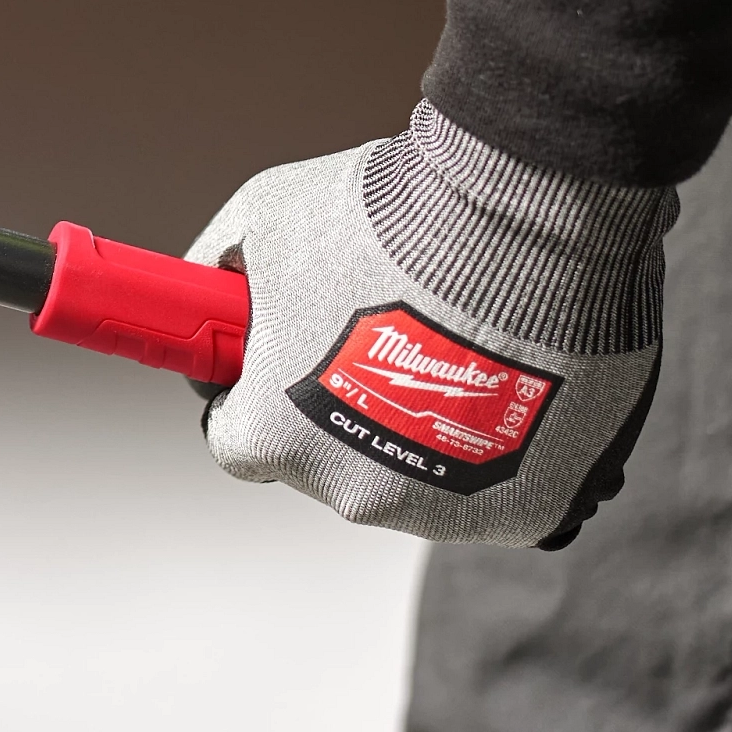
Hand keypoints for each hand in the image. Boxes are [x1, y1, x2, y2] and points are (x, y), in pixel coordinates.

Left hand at [194, 104, 672, 548]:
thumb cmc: (395, 222)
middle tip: (381, 335)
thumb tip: (207, 288)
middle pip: (329, 460)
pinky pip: (495, 489)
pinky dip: (499, 444)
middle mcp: (350, 489)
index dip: (255, 396)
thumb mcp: (265, 220)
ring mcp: (440, 509)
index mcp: (274, 436)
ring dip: (423, 426)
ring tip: (452, 343)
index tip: (279, 364)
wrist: (522, 221)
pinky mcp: (524, 512)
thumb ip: (222, 269)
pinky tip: (508, 378)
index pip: (239, 442)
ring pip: (414, 477)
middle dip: (344, 405)